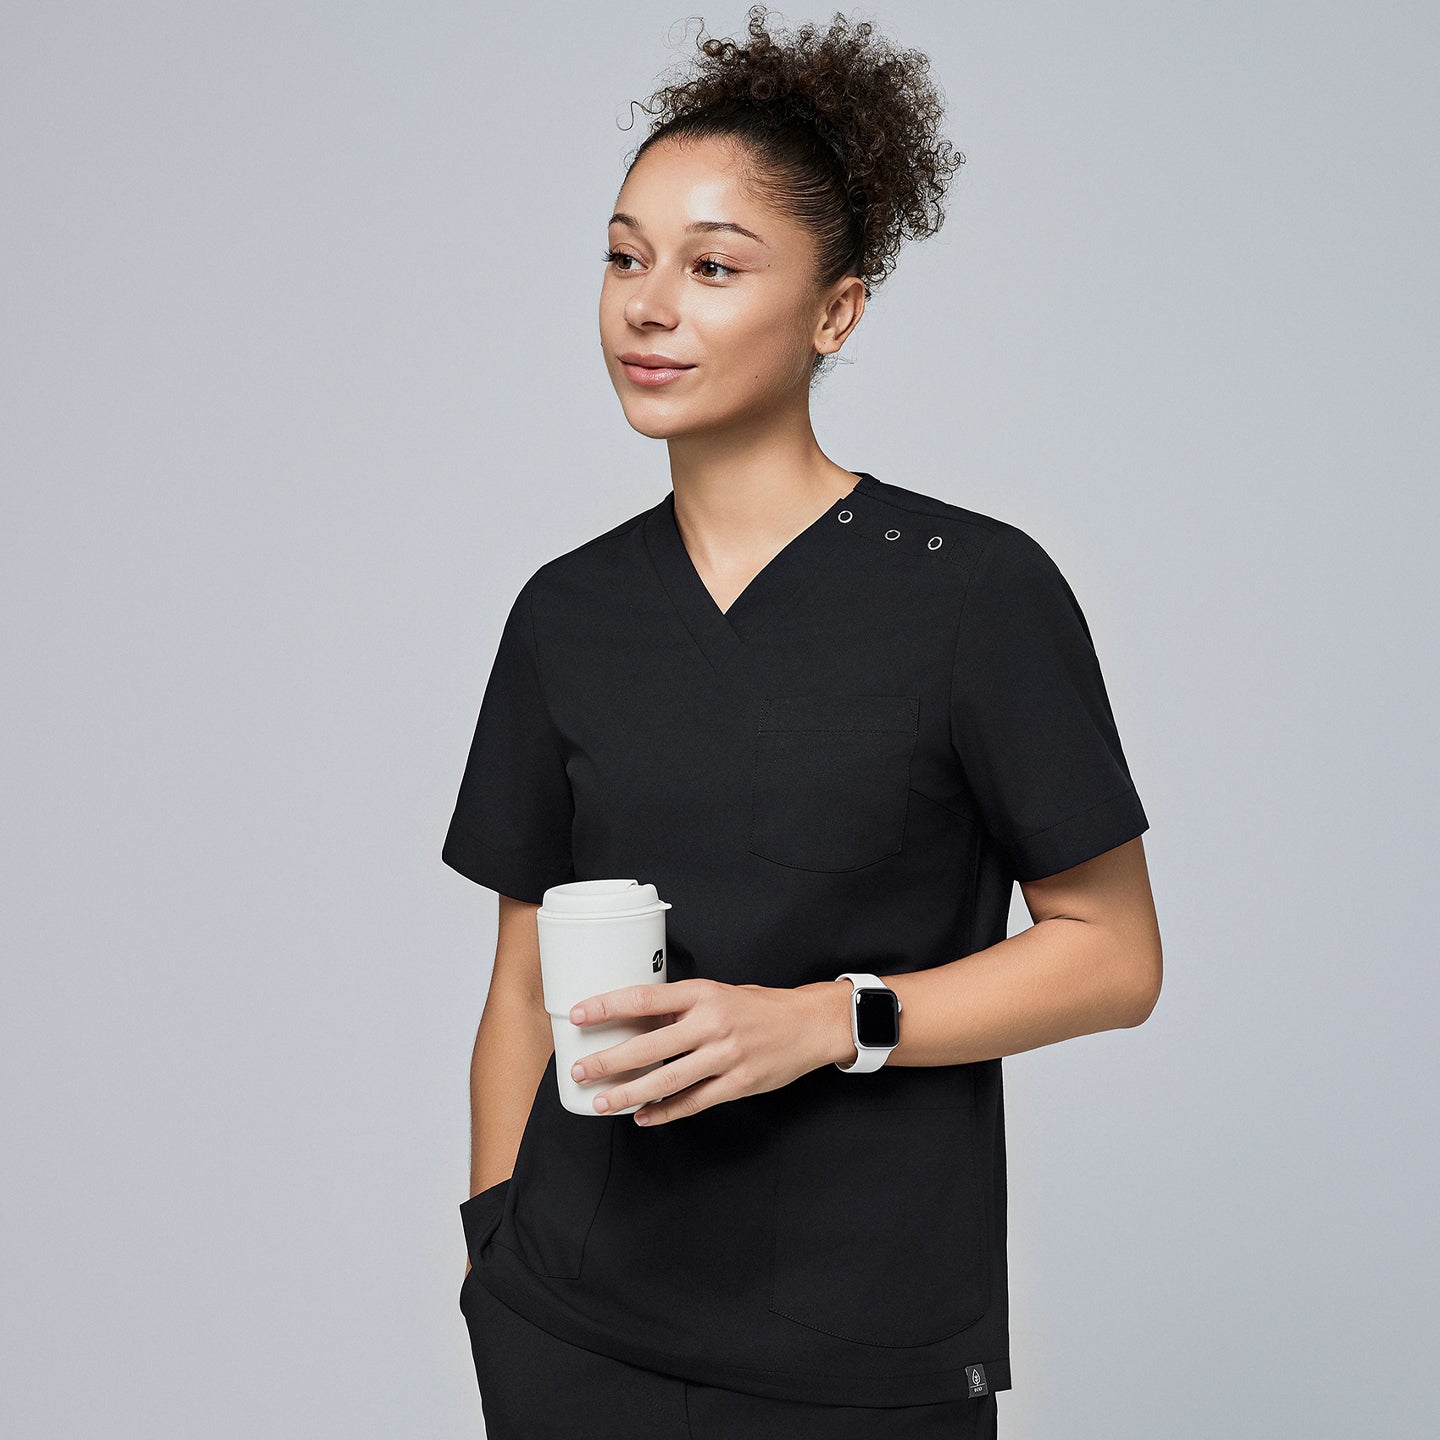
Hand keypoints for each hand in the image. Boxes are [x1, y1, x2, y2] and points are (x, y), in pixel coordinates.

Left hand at [567, 979, 838, 1125]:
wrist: (809, 1024)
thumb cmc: (758, 1006)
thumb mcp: (718, 993)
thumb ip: (682, 1009)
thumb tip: (636, 1024)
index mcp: (703, 993)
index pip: (645, 998)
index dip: (608, 1007)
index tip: (579, 1015)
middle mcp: (712, 1023)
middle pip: (649, 1046)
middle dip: (608, 1060)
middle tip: (579, 1070)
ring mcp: (726, 1056)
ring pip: (667, 1081)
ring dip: (629, 1094)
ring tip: (602, 1102)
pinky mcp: (738, 1084)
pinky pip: (693, 1103)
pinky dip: (665, 1113)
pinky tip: (643, 1117)